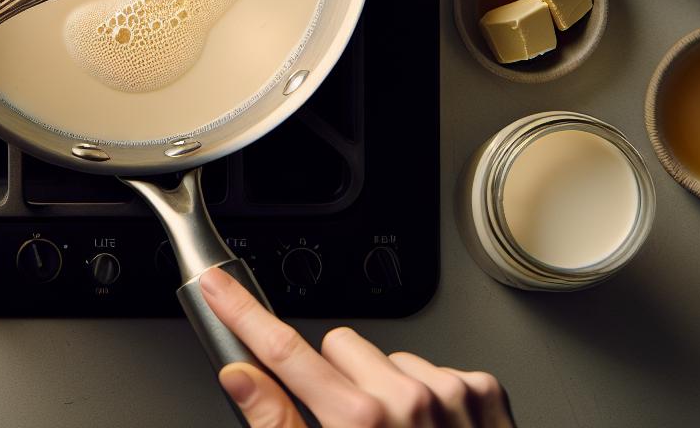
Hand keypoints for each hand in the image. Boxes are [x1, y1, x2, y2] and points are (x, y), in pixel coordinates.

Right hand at [201, 267, 513, 427]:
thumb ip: (277, 423)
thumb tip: (241, 378)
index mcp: (360, 422)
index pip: (284, 350)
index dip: (243, 314)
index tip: (218, 286)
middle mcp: (407, 397)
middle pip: (339, 347)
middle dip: (335, 378)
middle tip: (347, 425)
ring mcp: (449, 390)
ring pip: (389, 356)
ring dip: (385, 387)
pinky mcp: (482, 390)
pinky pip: (434, 367)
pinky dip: (427, 394)